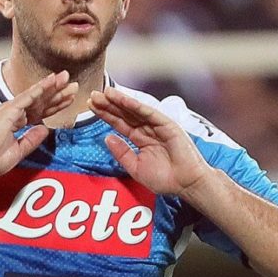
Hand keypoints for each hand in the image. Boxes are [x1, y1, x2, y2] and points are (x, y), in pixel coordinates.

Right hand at [0, 71, 76, 176]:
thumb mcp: (18, 151)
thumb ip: (31, 140)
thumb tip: (45, 129)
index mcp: (17, 121)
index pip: (40, 111)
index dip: (55, 104)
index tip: (69, 98)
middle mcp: (14, 112)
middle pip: (41, 101)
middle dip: (57, 92)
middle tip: (73, 83)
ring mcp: (10, 110)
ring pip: (35, 95)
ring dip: (51, 86)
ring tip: (64, 77)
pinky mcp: (8, 111)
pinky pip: (26, 97)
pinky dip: (39, 89)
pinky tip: (49, 82)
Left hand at [88, 87, 211, 195]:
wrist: (186, 183)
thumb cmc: (166, 178)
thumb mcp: (136, 168)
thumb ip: (122, 153)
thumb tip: (107, 137)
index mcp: (139, 139)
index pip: (119, 123)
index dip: (105, 114)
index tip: (91, 106)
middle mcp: (147, 129)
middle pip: (124, 114)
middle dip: (108, 105)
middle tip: (93, 95)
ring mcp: (157, 125)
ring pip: (134, 110)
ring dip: (120, 101)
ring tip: (105, 93)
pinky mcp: (167, 124)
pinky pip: (148, 113)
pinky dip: (135, 105)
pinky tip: (123, 99)